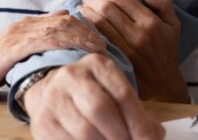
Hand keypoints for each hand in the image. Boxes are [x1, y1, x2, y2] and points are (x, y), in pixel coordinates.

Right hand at [0, 10, 104, 100]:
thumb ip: (40, 40)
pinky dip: (64, 44)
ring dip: (82, 37)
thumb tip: (65, 25)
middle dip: (89, 31)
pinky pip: (44, 41)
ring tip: (98, 49)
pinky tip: (77, 52)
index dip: (87, 27)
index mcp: (29, 24)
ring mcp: (19, 34)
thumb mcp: (21, 51)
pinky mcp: (13, 47)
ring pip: (58, 28)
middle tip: (106, 44)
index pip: (66, 18)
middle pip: (66, 20)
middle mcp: (26, 24)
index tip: (102, 39)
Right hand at [24, 53, 164, 139]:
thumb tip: (155, 135)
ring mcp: (53, 97)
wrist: (50, 91)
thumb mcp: (114, 92)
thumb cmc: (90, 94)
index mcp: (97, 65)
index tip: (148, 139)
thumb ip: (136, 112)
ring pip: (84, 130)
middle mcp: (72, 75)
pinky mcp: (42, 121)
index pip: (122, 94)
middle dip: (121, 135)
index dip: (138, 122)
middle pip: (101, 109)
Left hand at [78, 0, 188, 101]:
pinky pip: (96, 39)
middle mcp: (137, 34)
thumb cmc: (166, 52)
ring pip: (98, 23)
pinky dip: (86, 29)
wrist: (163, 86)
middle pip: (107, 8)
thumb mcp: (173, 25)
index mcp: (150, 22)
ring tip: (81, 8)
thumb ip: (163, 2)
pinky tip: (82, 25)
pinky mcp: (115, 60)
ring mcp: (125, 48)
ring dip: (86, 12)